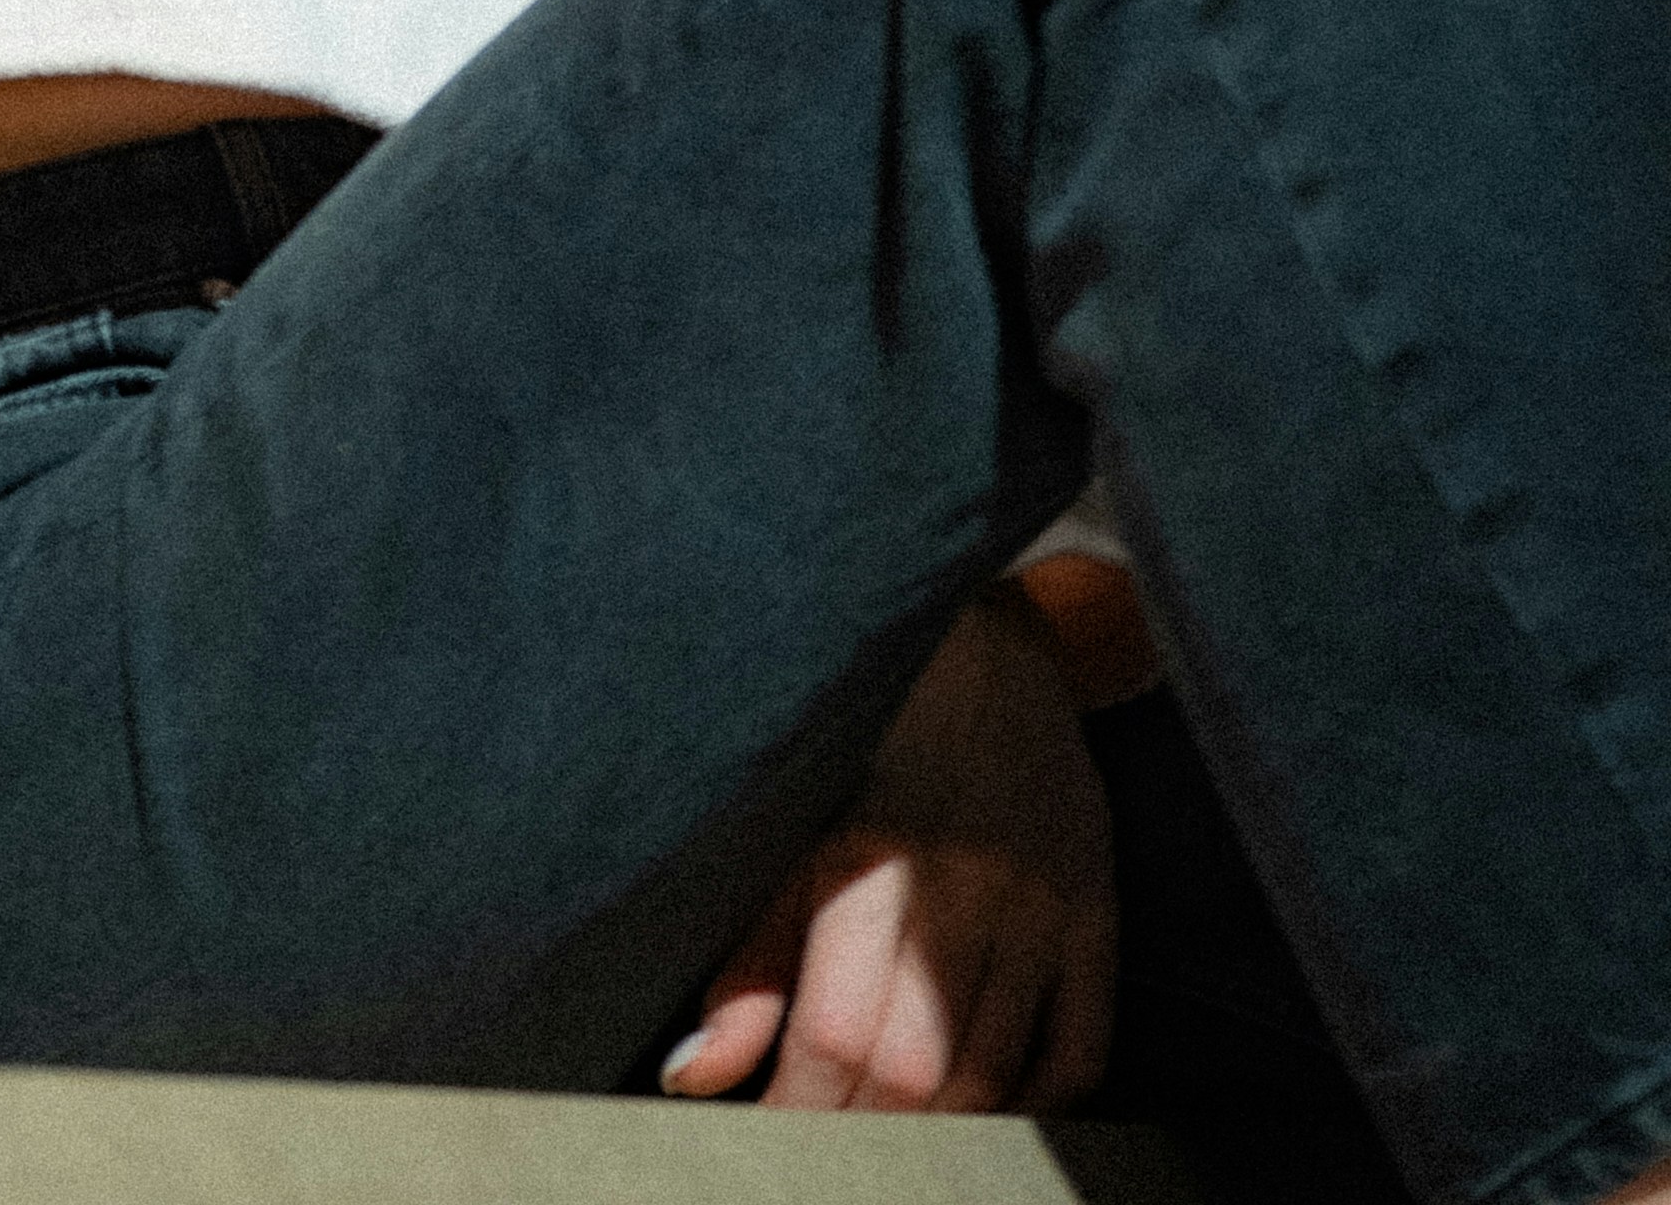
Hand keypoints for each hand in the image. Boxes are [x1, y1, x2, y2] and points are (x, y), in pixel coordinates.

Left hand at [664, 590, 1116, 1112]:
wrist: (991, 641)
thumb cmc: (869, 731)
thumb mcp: (792, 821)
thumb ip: (752, 955)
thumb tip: (695, 1074)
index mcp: (867, 850)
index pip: (832, 1033)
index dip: (795, 1116)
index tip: (766, 1152)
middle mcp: (959, 882)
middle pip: (917, 1068)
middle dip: (862, 1140)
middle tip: (825, 1164)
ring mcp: (1039, 901)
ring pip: (995, 1070)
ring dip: (941, 1134)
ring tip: (891, 1150)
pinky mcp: (1097, 910)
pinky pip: (1080, 1047)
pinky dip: (1037, 1102)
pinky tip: (990, 1113)